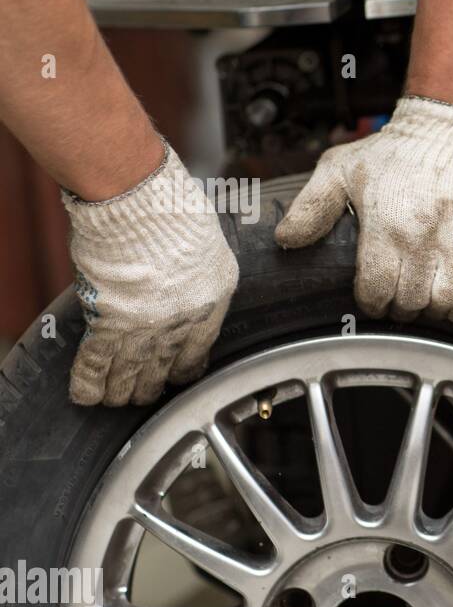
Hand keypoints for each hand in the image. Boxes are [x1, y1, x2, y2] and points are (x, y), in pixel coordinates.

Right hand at [63, 142, 238, 405]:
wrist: (142, 204)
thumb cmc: (175, 212)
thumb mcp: (211, 249)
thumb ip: (202, 278)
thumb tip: (188, 287)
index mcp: (212, 305)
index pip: (199, 352)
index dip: (185, 369)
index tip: (178, 377)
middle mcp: (181, 323)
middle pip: (163, 368)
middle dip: (150, 386)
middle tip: (140, 396)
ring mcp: (146, 326)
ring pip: (130, 372)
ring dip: (119, 391)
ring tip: (113, 402)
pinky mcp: (109, 320)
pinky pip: (97, 360)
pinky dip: (89, 381)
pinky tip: (85, 396)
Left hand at [275, 96, 452, 327]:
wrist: (452, 127)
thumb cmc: (396, 151)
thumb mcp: (341, 169)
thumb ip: (312, 206)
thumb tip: (286, 240)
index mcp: (387, 227)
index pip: (376, 292)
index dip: (373, 302)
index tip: (377, 297)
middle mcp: (425, 241)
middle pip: (410, 303)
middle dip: (402, 306)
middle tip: (404, 296)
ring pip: (445, 304)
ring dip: (435, 309)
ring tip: (430, 297)